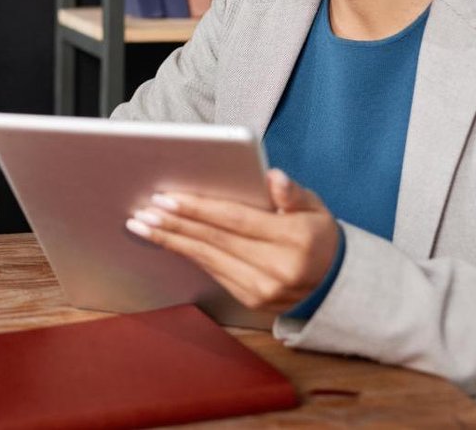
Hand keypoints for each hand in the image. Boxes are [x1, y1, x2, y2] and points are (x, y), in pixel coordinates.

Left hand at [124, 169, 338, 312]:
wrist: (334, 283)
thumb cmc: (318, 235)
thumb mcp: (315, 208)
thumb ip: (293, 193)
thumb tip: (273, 177)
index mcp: (293, 238)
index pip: (236, 220)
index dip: (199, 209)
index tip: (166, 198)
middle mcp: (277, 267)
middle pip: (215, 240)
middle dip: (175, 224)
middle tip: (143, 210)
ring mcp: (263, 288)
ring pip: (208, 258)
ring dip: (171, 240)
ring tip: (141, 225)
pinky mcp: (251, 299)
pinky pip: (212, 270)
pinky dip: (187, 253)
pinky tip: (167, 239)